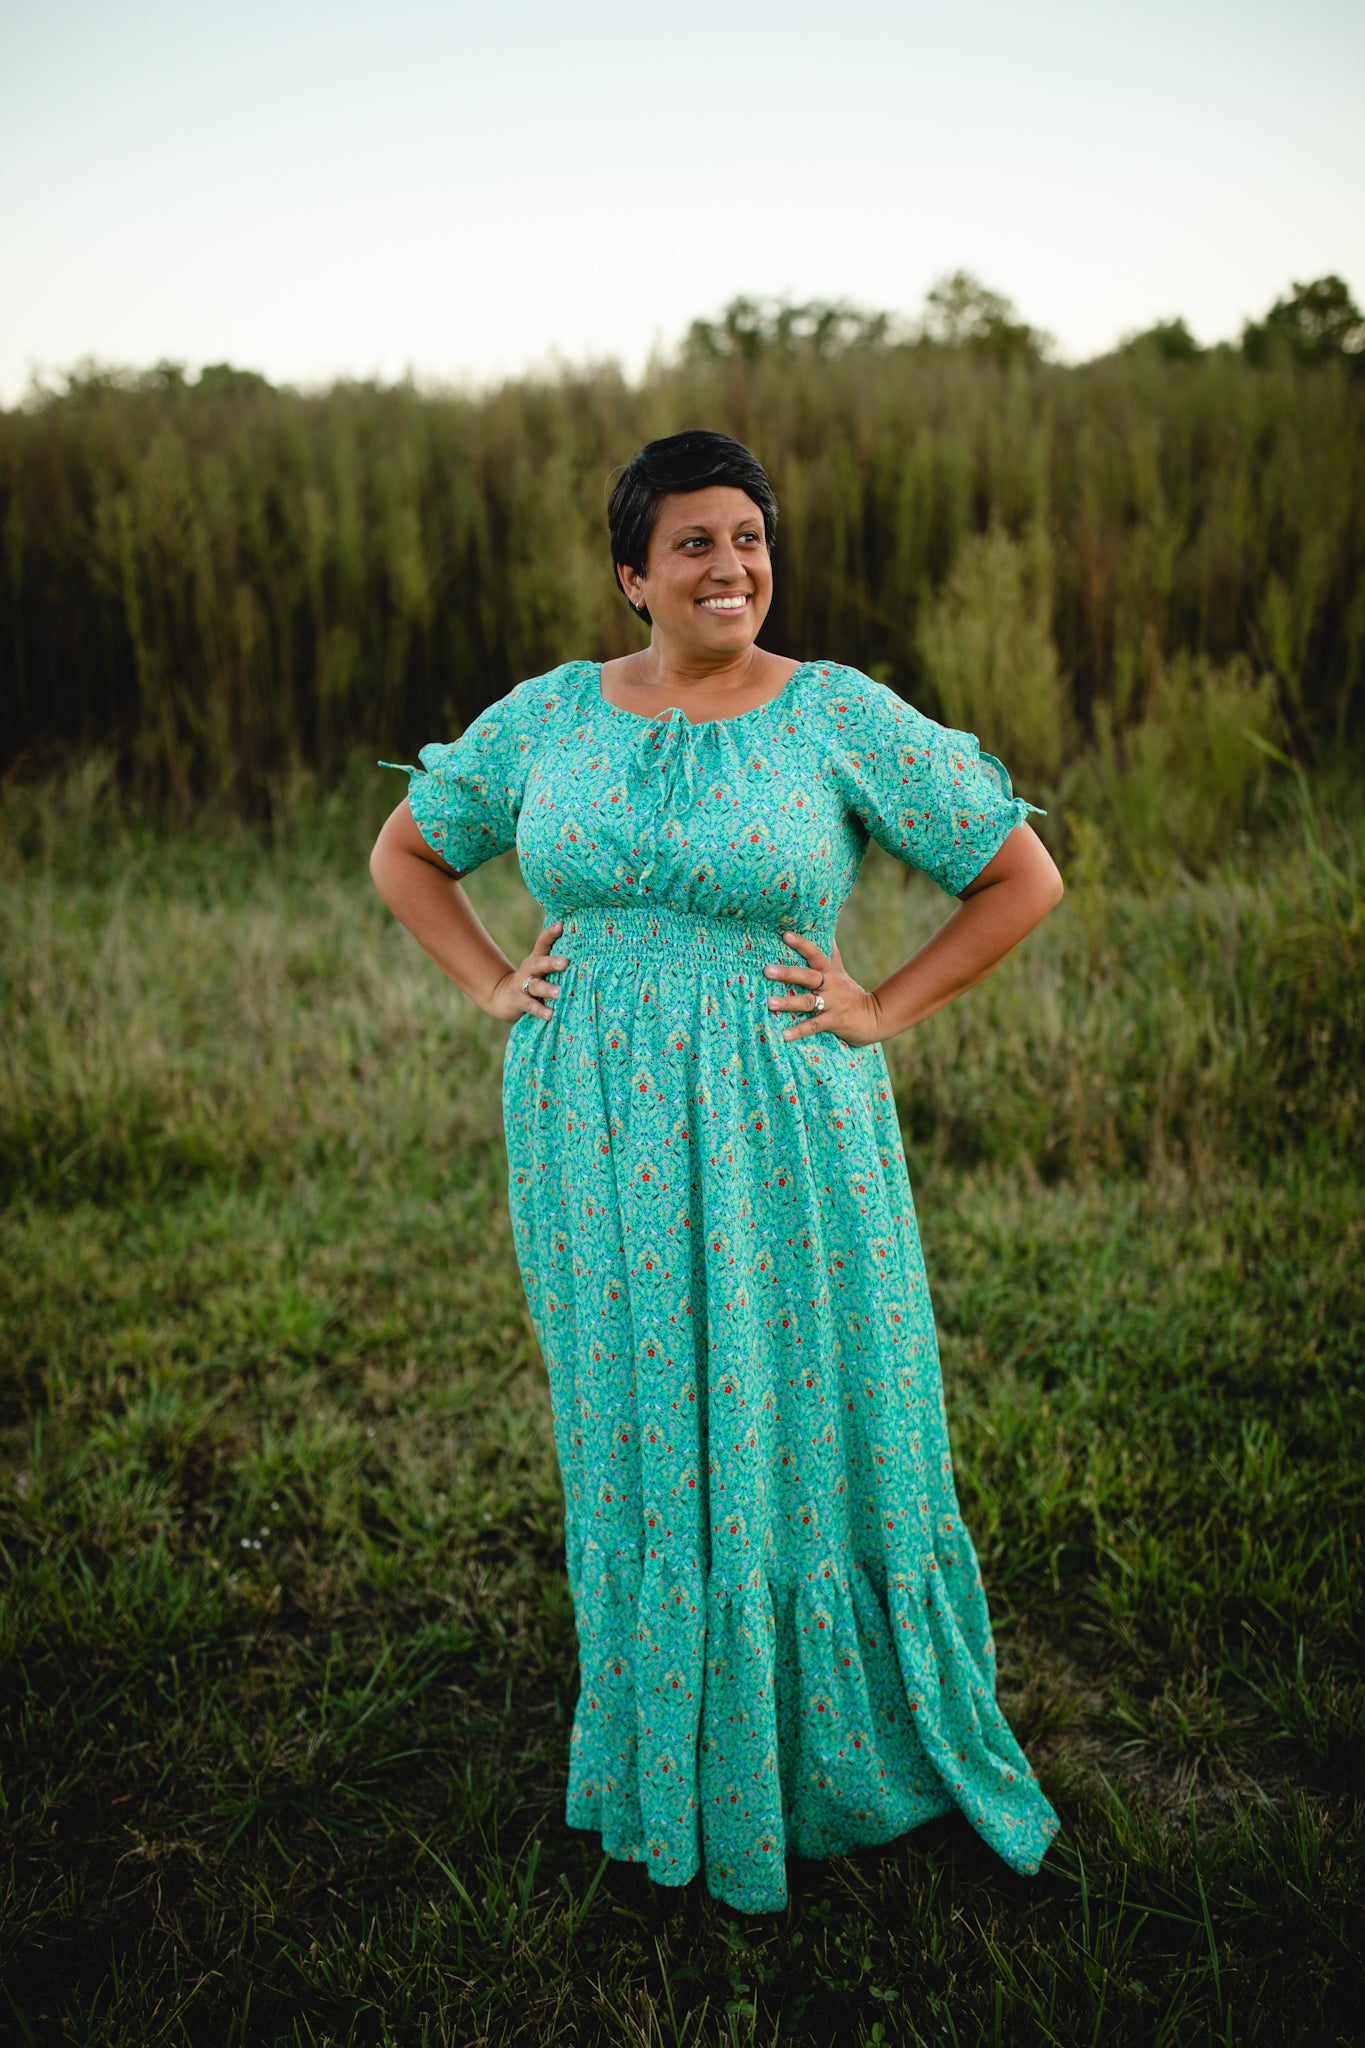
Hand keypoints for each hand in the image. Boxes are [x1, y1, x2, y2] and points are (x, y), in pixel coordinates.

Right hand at [487, 918, 568, 1022]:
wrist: (502, 996)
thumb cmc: (532, 980)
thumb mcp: (540, 968)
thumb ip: (556, 961)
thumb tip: (587, 953)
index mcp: (536, 958)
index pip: (542, 942)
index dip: (551, 933)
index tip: (562, 925)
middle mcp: (529, 969)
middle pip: (539, 963)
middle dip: (552, 963)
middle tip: (565, 963)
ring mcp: (523, 985)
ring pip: (536, 986)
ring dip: (548, 989)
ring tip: (559, 993)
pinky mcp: (519, 1001)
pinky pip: (531, 1006)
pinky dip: (541, 1010)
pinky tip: (550, 1014)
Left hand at [764, 930, 883, 1045]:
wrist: (874, 1017)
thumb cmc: (851, 994)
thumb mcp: (841, 972)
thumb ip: (832, 955)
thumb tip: (827, 933)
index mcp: (830, 972)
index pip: (815, 954)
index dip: (801, 944)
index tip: (786, 935)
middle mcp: (831, 986)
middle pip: (808, 976)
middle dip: (788, 973)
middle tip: (767, 971)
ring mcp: (832, 1004)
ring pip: (808, 1001)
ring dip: (788, 1002)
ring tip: (769, 1002)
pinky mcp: (834, 1021)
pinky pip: (814, 1026)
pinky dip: (799, 1031)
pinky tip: (784, 1035)